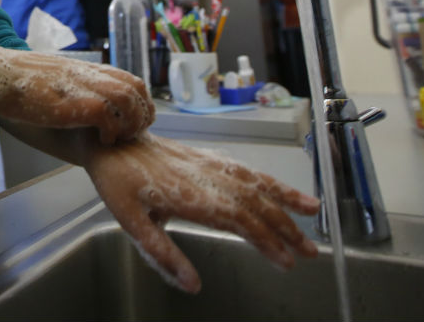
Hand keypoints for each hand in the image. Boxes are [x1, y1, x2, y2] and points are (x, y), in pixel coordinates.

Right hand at [0, 42, 153, 144]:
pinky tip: (101, 141)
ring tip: (120, 138)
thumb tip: (83, 102)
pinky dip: (110, 131)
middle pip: (135, 88)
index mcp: (87, 70)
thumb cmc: (18, 80)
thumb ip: (73, 85)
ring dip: (130, 122)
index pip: (131, 79)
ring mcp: (81, 87)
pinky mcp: (71, 103)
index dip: (141, 101)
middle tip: (135, 133)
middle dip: (142, 113)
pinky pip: (106, 115)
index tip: (137, 119)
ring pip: (126, 99)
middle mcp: (89, 75)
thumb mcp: (54, 77)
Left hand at [84, 133, 319, 292]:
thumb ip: (161, 252)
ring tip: (313, 215)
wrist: (110, 138)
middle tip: (310, 252)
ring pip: (253, 182)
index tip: (286, 261)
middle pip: (253, 202)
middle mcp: (204, 177)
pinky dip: (267, 179)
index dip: (264, 240)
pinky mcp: (206, 157)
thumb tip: (192, 285)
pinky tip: (283, 190)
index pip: (236, 219)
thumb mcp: (129, 221)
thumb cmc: (117, 181)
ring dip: (284, 199)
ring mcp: (207, 164)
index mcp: (187, 194)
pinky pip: (243, 168)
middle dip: (284, 227)